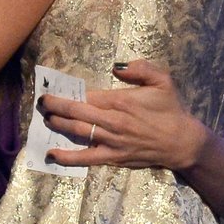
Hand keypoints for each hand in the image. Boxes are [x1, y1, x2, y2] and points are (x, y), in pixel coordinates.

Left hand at [40, 59, 205, 169]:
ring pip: (78, 131)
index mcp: (121, 101)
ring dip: (58, 124)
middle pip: (77, 111)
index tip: (54, 87)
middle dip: (55, 105)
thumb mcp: (162, 81)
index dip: (68, 92)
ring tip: (45, 118)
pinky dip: (68, 157)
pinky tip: (52, 154)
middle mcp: (113, 121)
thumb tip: (117, 65)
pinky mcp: (113, 157)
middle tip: (41, 101)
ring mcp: (111, 141)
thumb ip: (141, 69)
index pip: (87, 95)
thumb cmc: (170, 109)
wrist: (181, 142)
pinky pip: (86, 157)